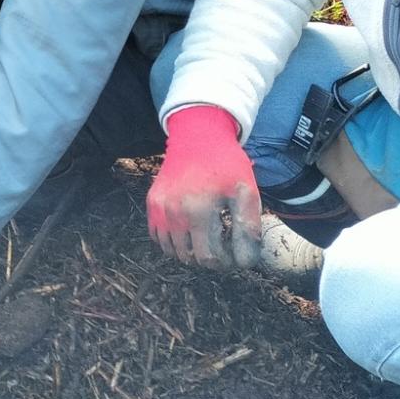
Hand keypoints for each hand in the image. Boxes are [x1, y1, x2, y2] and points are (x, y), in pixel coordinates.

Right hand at [147, 105, 261, 269]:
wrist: (198, 135)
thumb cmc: (226, 164)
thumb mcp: (246, 193)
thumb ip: (247, 229)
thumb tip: (245, 262)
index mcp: (198, 211)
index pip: (208, 258)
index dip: (224, 262)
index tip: (234, 253)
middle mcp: (173, 213)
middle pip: (189, 257)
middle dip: (208, 258)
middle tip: (222, 245)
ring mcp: (159, 208)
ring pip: (171, 250)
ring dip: (189, 251)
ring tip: (206, 238)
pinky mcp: (152, 202)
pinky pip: (157, 236)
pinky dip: (171, 240)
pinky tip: (188, 230)